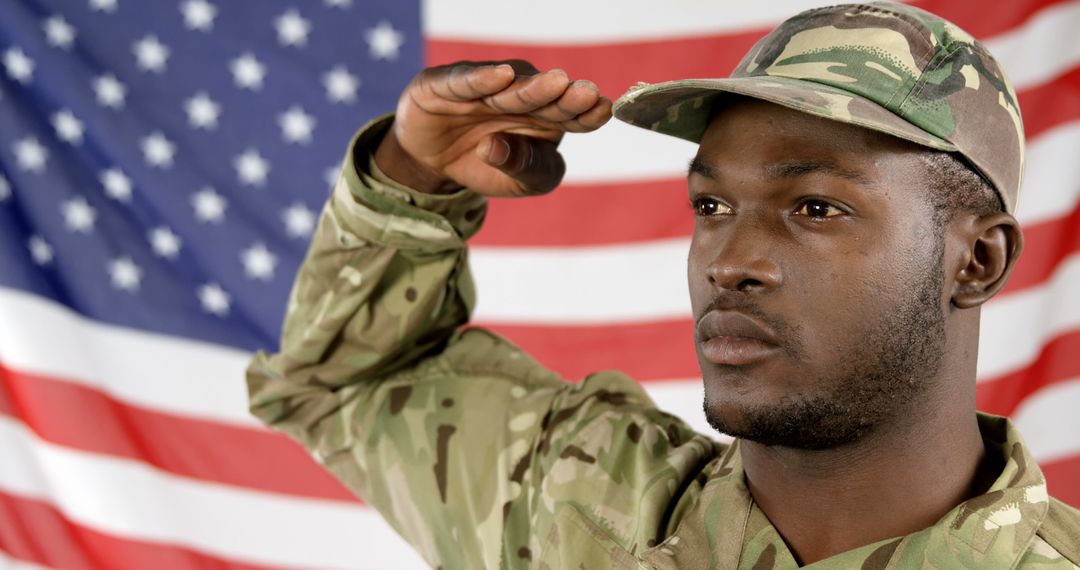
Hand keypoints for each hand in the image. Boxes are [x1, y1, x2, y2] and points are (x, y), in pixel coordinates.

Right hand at [373, 60, 611, 196]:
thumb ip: (527, 170)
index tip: (602, 109)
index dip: (585, 112)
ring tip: (555, 84)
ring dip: (531, 88)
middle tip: (585, 94)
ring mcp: (481, 87)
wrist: (433, 165)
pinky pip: (463, 80)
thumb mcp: (518, 182)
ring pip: (509, 88)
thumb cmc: (487, 168)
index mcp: (544, 117)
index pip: (570, 114)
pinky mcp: (443, 84)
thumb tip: (499, 148)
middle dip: (564, 96)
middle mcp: (517, 95)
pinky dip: (481, 79)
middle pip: (544, 96)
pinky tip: (501, 77)